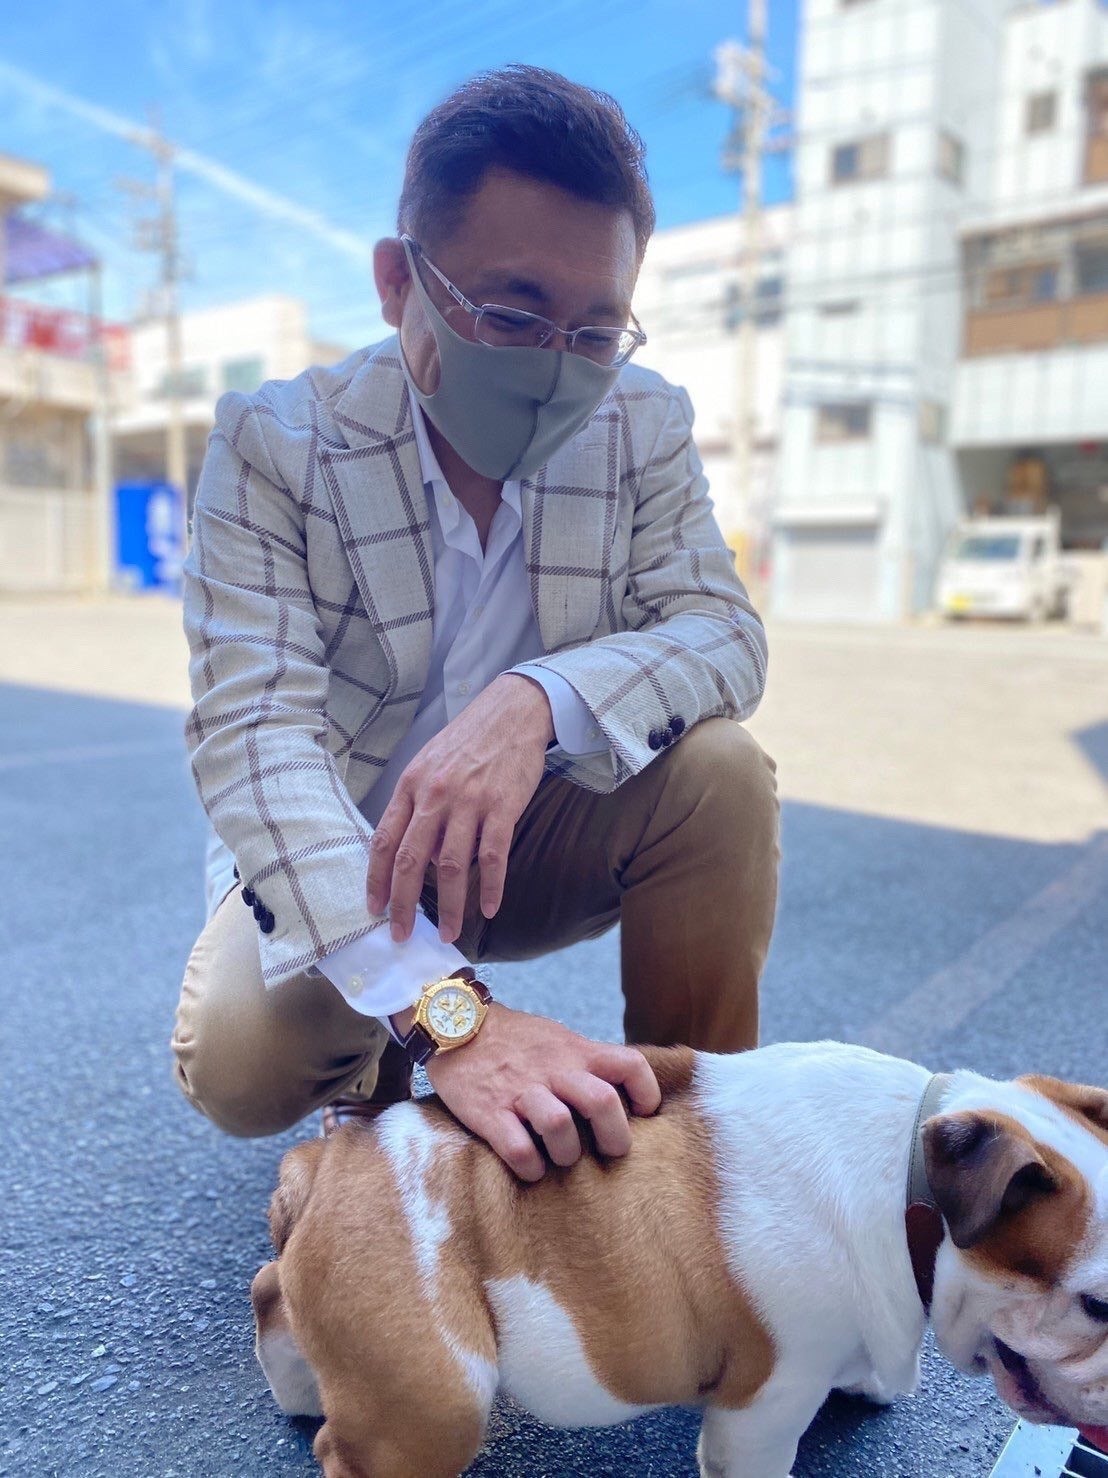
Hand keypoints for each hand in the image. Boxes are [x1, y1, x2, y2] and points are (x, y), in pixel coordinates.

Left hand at [367, 673, 553, 943]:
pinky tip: (490, 909)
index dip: (377, 879)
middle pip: (412, 861)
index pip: (384, 840)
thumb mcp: (430, 765)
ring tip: (450, 934)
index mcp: (411, 785)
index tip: (375, 908)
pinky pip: (493, 856)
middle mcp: (434, 795)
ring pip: (453, 866)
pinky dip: (492, 887)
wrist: (513, 711)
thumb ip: (419, 808)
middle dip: (404, 905)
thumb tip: (424, 859)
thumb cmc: (469, 740)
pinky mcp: (503, 806)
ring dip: (451, 907)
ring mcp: (469, 801)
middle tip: (402, 934)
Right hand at [422, 1003, 662, 1180]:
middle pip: (601, 1102)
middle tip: (609, 1151)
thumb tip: (621, 1090)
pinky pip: (518, 1149)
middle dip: (614, 1137)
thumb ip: (585, 1060)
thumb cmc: (512, 1038)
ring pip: (560, 1127)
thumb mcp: (555, 1037)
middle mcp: (553, 1069)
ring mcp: (520, 1091)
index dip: (646, 1092)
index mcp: (574, 1050)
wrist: (454, 1024)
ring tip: (562, 1157)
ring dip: (567, 1154)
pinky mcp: (488, 1112)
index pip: (629, 1064)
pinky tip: (530, 1167)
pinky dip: (530, 1167)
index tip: (643, 1112)